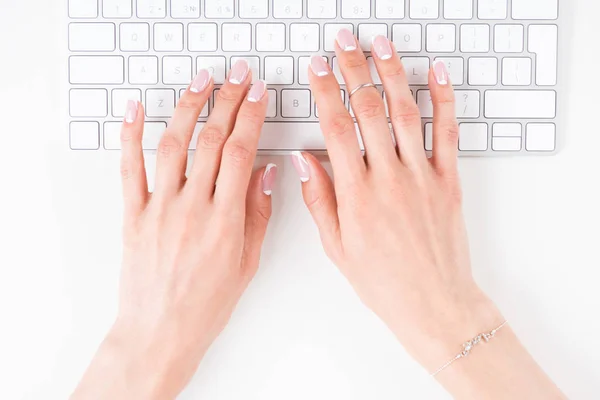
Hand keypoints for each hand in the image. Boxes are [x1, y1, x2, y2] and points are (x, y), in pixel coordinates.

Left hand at [72, 60, 276, 398]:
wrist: (160, 330)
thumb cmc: (205, 303)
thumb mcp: (246, 262)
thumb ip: (257, 215)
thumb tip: (265, 173)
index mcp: (225, 220)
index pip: (241, 153)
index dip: (251, 116)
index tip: (257, 93)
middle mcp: (192, 208)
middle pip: (211, 140)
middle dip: (227, 100)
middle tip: (237, 76)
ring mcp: (159, 208)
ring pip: (174, 144)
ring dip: (189, 107)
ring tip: (202, 81)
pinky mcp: (133, 214)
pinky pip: (130, 167)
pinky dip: (131, 134)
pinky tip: (137, 109)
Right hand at [300, 31, 564, 398]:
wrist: (434, 302)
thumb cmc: (384, 281)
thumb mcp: (337, 247)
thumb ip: (320, 199)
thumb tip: (303, 161)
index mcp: (358, 194)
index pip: (335, 128)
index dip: (324, 91)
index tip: (316, 68)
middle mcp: (390, 178)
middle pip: (369, 109)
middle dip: (353, 68)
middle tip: (344, 42)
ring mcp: (423, 176)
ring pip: (406, 112)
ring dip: (392, 73)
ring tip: (381, 45)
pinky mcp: (448, 181)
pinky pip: (447, 132)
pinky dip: (443, 99)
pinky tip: (436, 74)